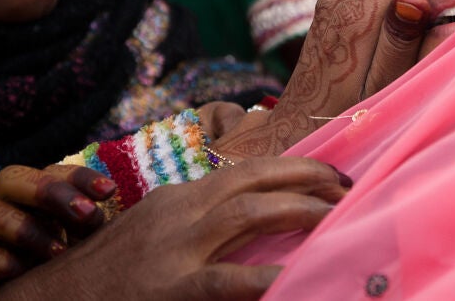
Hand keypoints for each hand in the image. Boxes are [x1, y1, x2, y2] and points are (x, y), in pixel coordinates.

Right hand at [0, 156, 348, 300]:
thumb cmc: (107, 273)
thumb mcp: (153, 231)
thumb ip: (198, 221)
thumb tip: (250, 218)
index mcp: (178, 197)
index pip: (245, 170)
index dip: (292, 167)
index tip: (329, 172)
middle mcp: (179, 212)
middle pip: (254, 180)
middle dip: (307, 179)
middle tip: (347, 187)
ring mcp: (174, 249)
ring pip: (248, 214)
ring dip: (299, 212)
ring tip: (336, 218)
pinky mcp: (171, 289)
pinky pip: (228, 281)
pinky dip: (265, 278)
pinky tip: (293, 279)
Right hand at [0, 165, 115, 300]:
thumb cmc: (43, 275)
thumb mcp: (71, 248)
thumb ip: (85, 226)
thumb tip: (115, 208)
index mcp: (27, 200)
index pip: (50, 172)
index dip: (78, 177)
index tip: (109, 192)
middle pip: (9, 178)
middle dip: (49, 191)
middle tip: (85, 214)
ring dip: (22, 227)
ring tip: (56, 252)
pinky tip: (19, 272)